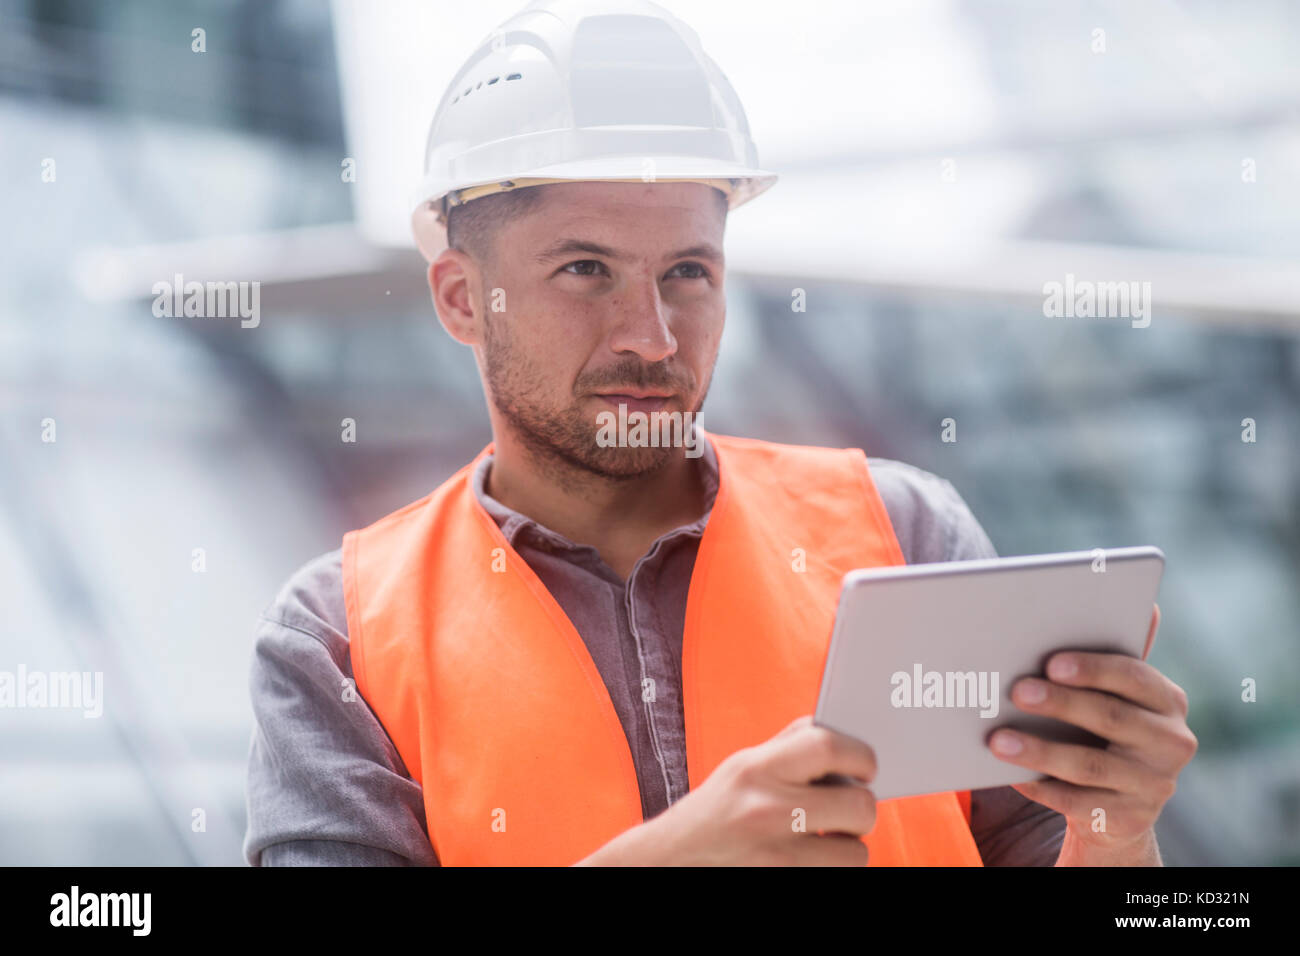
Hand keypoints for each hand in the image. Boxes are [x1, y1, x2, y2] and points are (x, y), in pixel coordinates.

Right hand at [575, 715, 876, 865]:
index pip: (830, 746)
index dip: (861, 756)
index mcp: (757, 768)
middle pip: (859, 805)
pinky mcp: (782, 883)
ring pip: (857, 853)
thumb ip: (788, 746)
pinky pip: (837, 876)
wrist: (672, 861)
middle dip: (862, 808)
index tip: (864, 767)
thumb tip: (842, 731)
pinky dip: (831, 868)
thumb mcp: (743, 766)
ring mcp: (775, 856)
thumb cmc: (715, 810)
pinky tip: (809, 858)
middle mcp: (766, 810)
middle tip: (847, 810)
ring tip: (825, 840)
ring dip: (849, 847)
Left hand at [987, 604, 1196, 864]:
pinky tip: (1009, 775)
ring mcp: (1154, 784)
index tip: (1052, 662)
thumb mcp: (1115, 696)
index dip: (1093, 669)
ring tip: (996, 739)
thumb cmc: (1105, 730)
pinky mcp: (1130, 819)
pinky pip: (1077, 803)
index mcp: (1167, 700)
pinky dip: (1040, 786)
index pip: (1134, 676)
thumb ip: (1111, 657)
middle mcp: (1171, 742)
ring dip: (1039, 749)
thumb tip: (1142, 603)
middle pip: (1110, 718)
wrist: (1120, 806)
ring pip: (1089, 764)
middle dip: (1060, 703)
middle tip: (1015, 691)